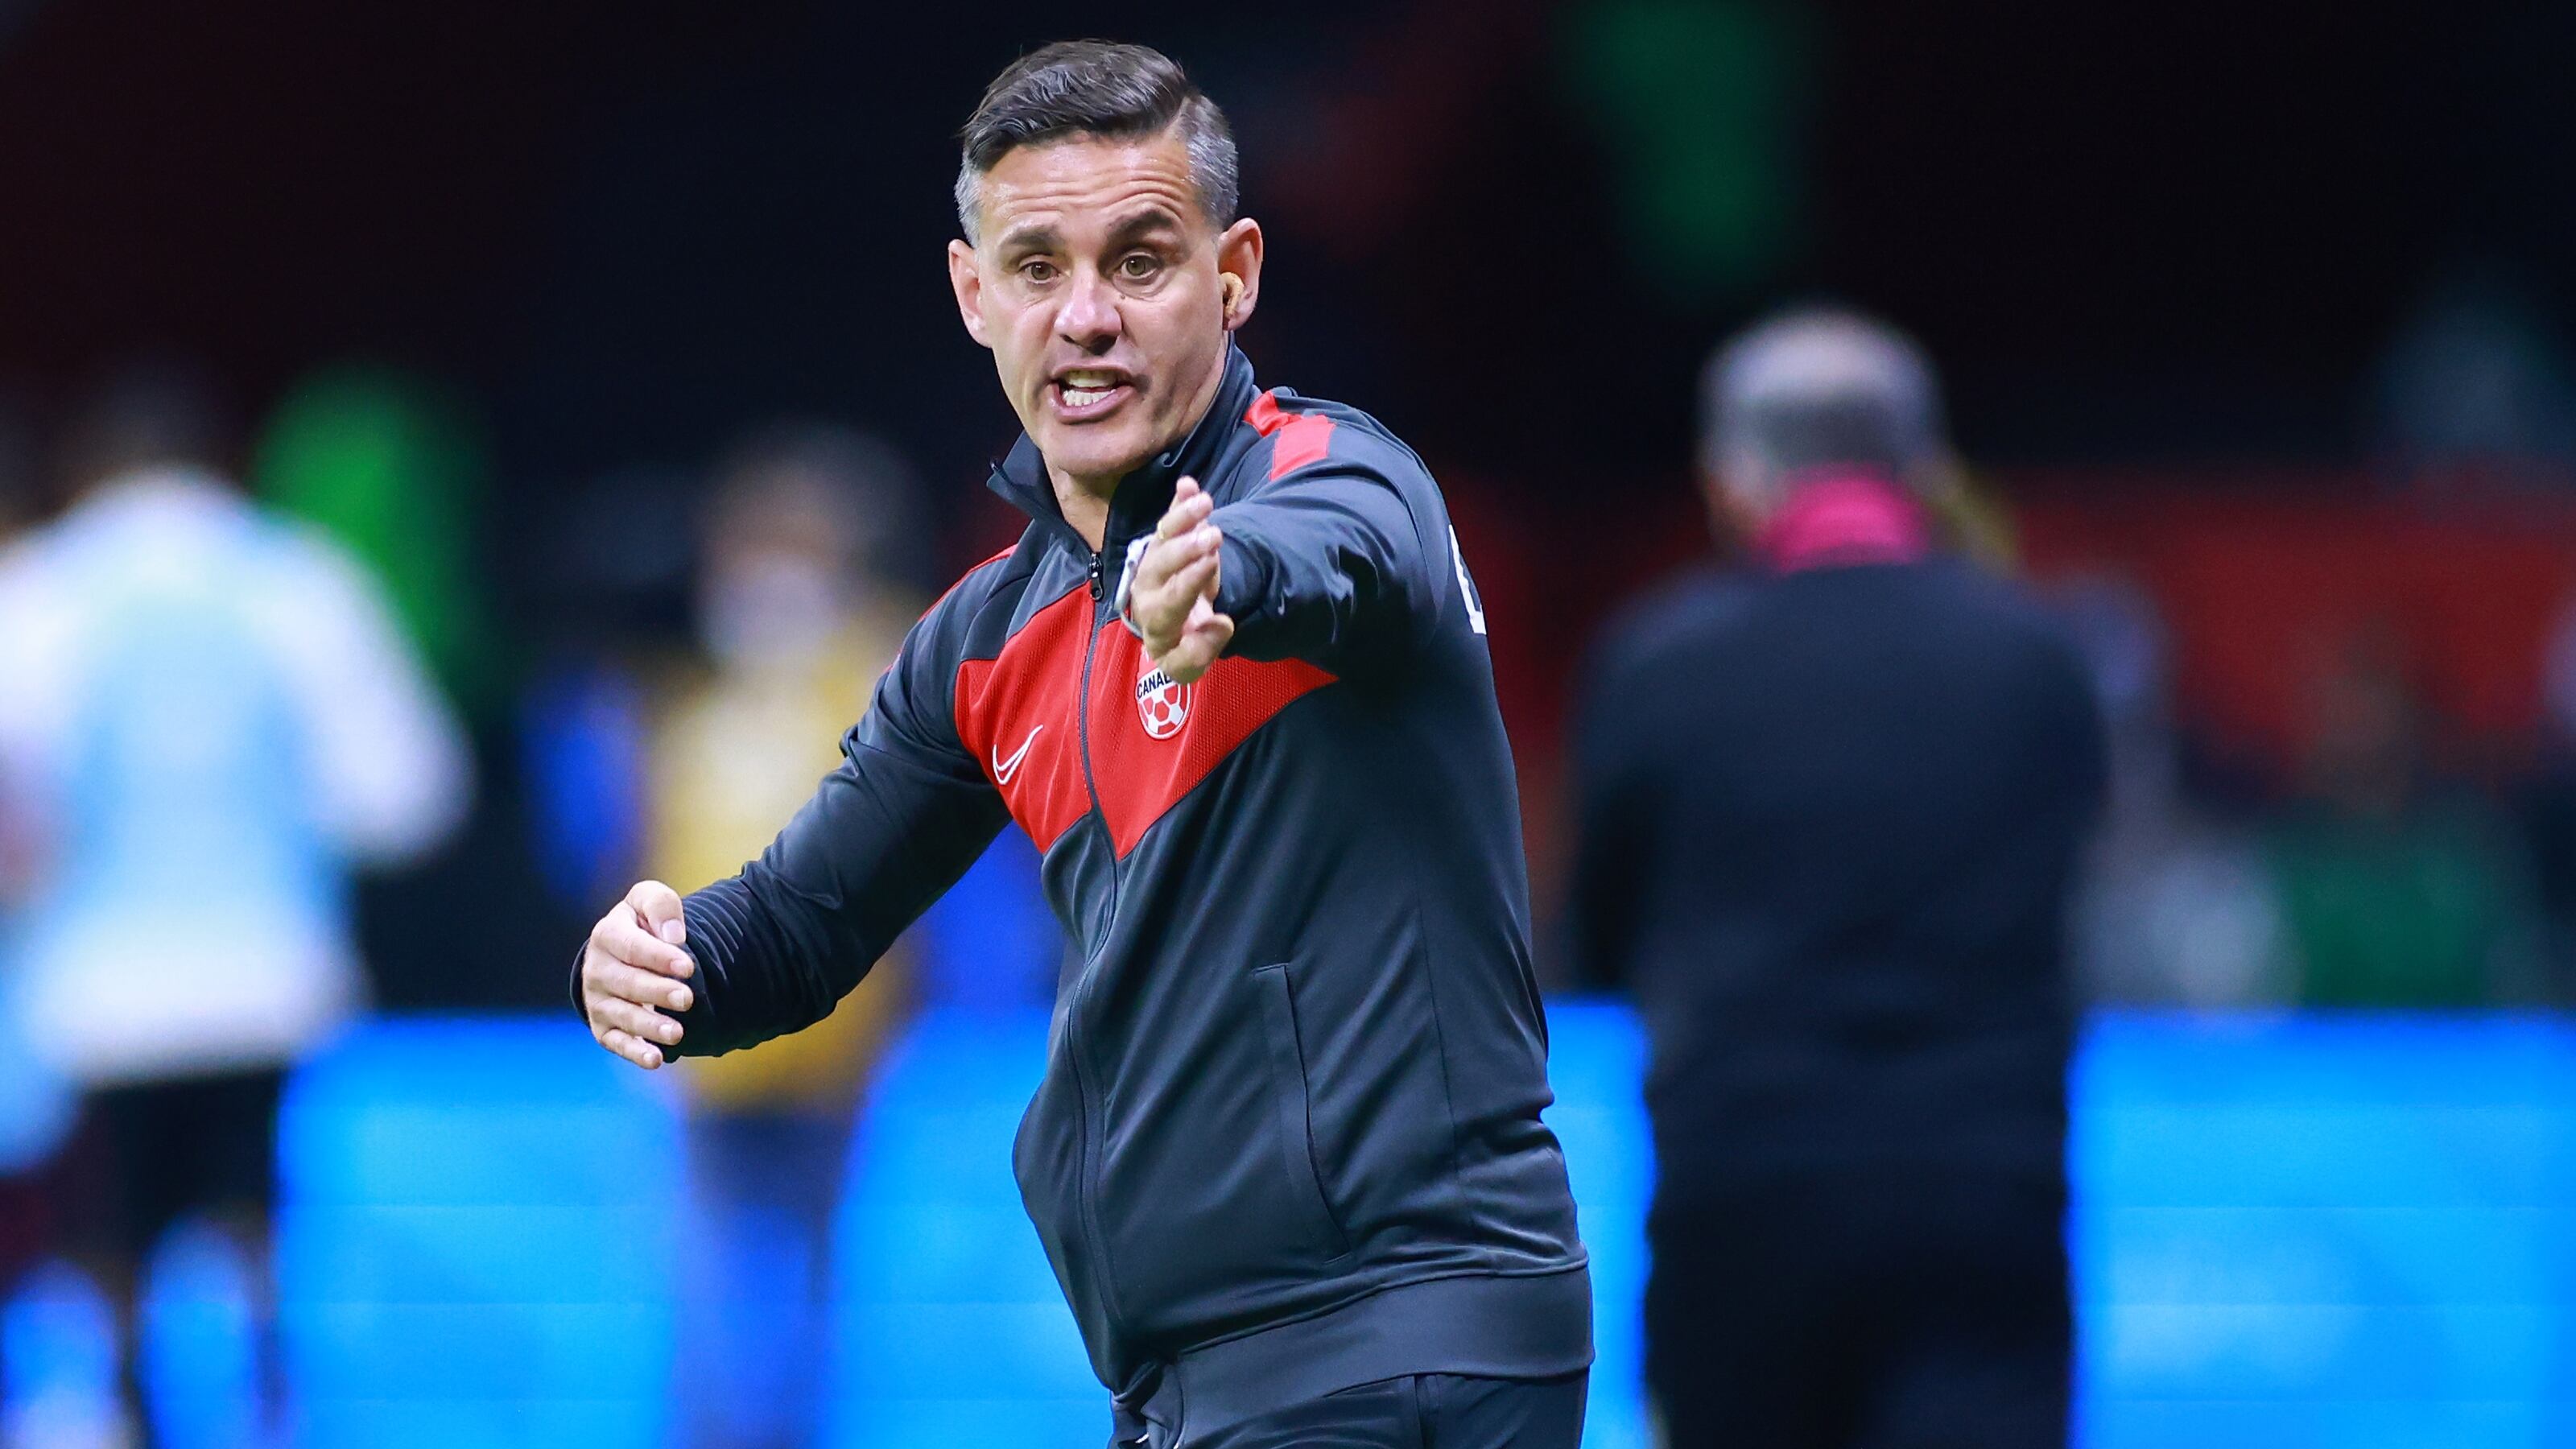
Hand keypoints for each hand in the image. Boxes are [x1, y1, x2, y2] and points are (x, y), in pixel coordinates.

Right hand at [580, 880, 695, 1069]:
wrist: (623, 952)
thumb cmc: (642, 923)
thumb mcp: (648, 900)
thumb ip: (660, 906)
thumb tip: (674, 936)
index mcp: (608, 935)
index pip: (632, 947)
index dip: (659, 957)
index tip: (687, 966)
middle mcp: (597, 970)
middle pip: (628, 984)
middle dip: (658, 992)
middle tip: (687, 999)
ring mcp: (599, 1001)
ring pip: (624, 1015)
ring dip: (650, 1025)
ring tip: (677, 1033)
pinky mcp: (604, 1027)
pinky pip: (617, 1042)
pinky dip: (635, 1052)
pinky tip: (656, 1059)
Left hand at [1127, 477, 1235, 683]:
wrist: (1178, 624)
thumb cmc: (1186, 644)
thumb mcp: (1191, 663)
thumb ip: (1200, 652)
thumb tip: (1221, 623)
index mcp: (1155, 623)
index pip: (1167, 606)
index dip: (1187, 587)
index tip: (1211, 564)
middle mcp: (1148, 592)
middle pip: (1159, 568)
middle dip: (1184, 551)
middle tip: (1212, 537)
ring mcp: (1153, 565)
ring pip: (1160, 540)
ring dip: (1181, 520)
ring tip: (1204, 504)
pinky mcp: (1162, 544)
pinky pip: (1168, 521)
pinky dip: (1179, 502)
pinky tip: (1187, 484)